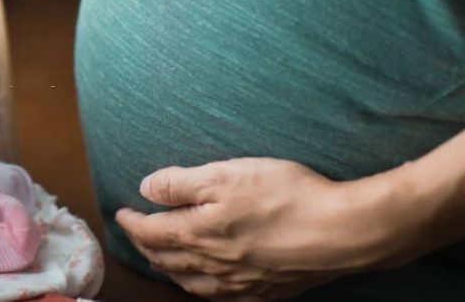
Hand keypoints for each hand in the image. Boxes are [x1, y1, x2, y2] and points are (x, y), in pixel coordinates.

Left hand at [116, 158, 418, 300]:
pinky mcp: (266, 291)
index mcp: (198, 233)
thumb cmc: (286, 196)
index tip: (121, 213)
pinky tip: (206, 282)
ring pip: (191, 282)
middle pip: (166, 259)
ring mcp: (240, 283)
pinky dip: (201, 287)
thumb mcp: (226, 175)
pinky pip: (220, 296)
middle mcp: (213, 265)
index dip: (132, 222)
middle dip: (145, 246)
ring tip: (162, 259)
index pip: (151, 232)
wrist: (342, 232)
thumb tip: (145, 189)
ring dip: (169, 269)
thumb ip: (181, 183)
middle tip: (136, 234)